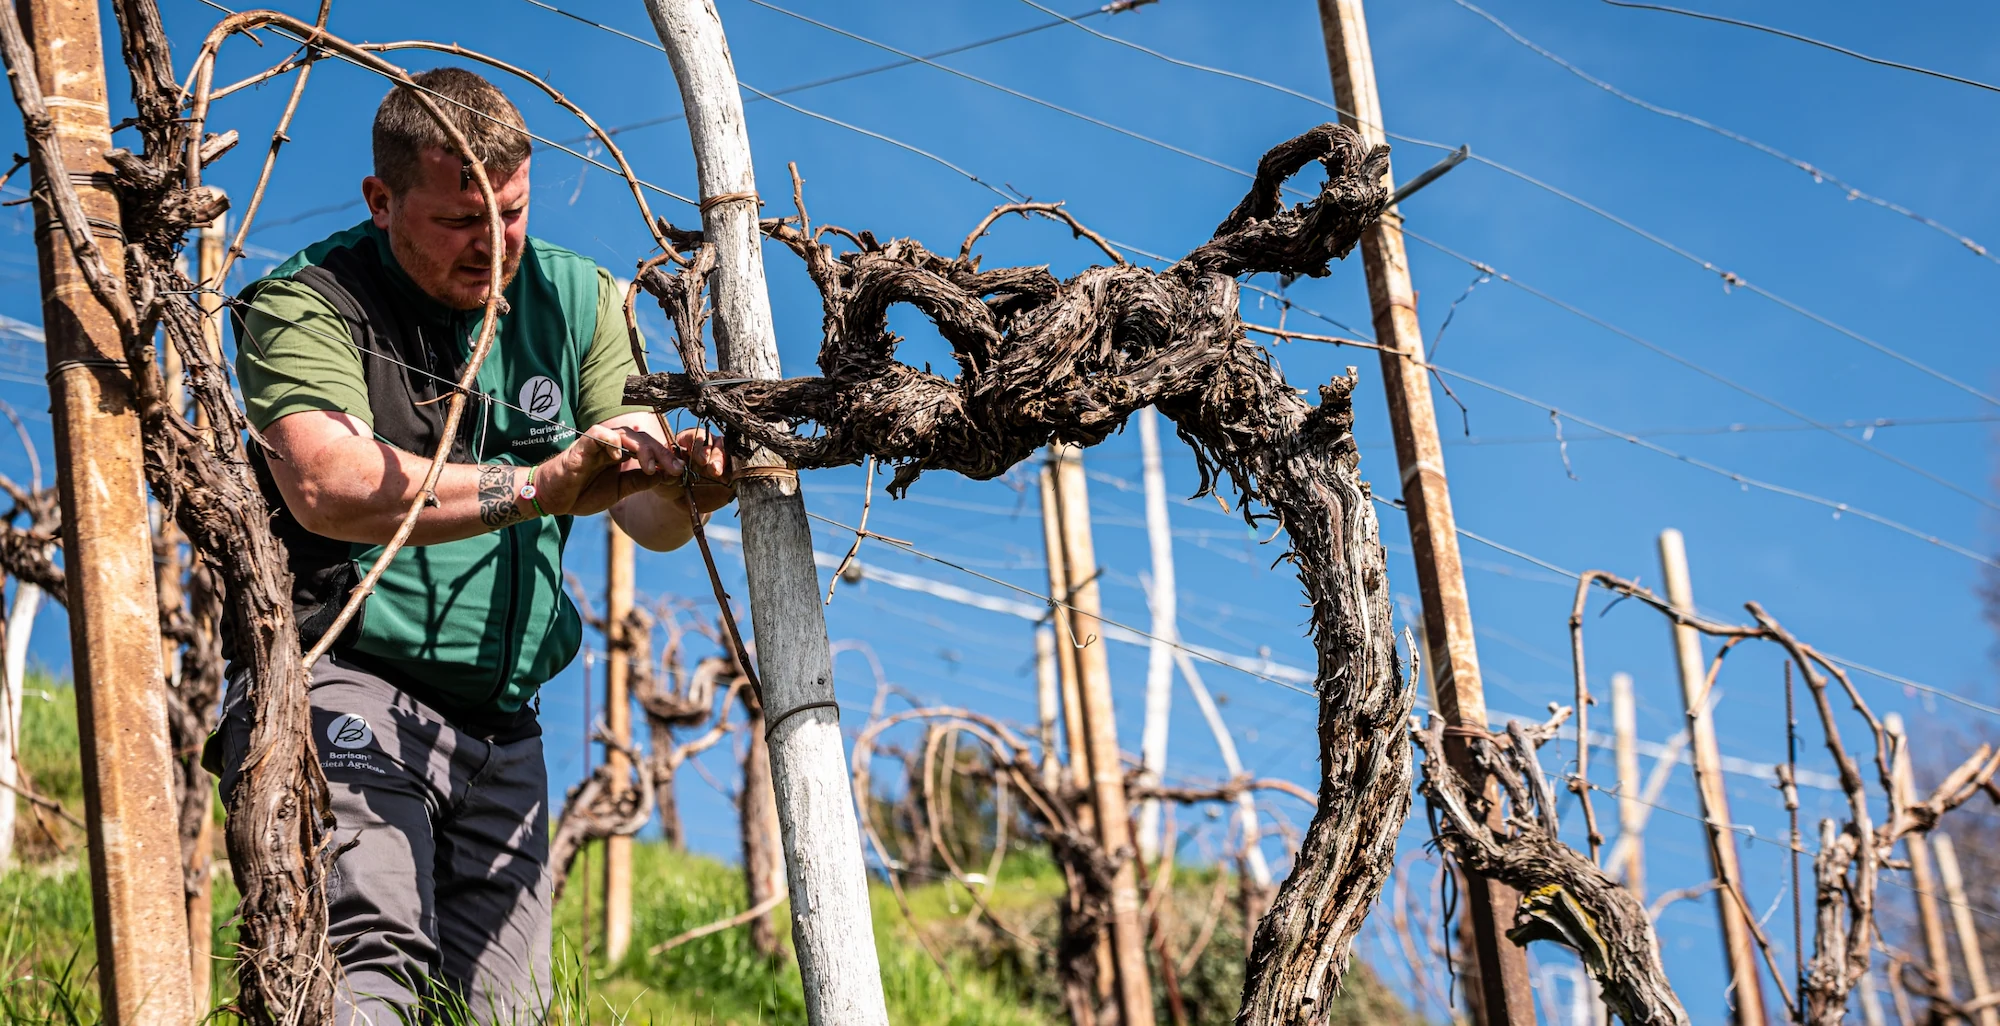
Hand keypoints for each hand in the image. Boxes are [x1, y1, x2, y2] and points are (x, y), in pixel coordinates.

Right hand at [534, 422, 684, 517]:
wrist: (554, 498)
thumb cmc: (584, 492)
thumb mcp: (620, 490)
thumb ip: (640, 482)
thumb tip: (665, 476)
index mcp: (624, 454)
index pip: (651, 449)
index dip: (666, 458)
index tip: (680, 472)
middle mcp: (614, 444)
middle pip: (644, 439)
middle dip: (662, 454)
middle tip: (674, 469)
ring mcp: (599, 443)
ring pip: (627, 434)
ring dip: (642, 449)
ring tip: (650, 467)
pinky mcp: (583, 444)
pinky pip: (600, 435)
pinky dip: (612, 443)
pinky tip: (620, 458)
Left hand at [655, 427, 735, 515]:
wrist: (683, 502)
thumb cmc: (670, 486)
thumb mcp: (662, 480)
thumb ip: (664, 475)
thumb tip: (671, 472)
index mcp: (688, 442)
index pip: (696, 436)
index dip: (700, 446)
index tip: (701, 459)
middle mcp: (707, 447)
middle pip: (716, 443)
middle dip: (716, 454)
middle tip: (713, 469)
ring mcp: (721, 459)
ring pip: (730, 453)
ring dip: (727, 463)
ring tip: (721, 476)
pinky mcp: (731, 473)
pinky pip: (739, 470)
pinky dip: (739, 473)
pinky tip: (734, 480)